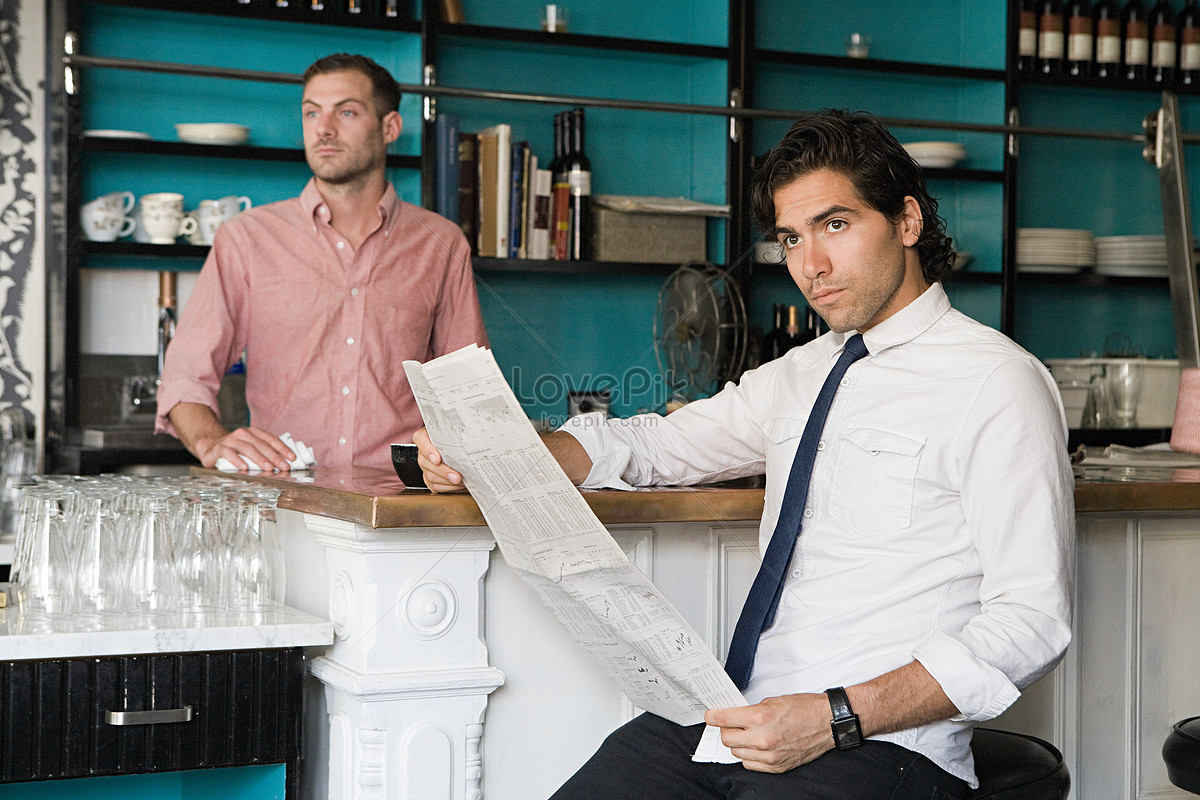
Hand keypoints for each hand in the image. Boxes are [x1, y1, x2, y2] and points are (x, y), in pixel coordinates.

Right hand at [195, 426, 295, 471]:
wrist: (210, 446)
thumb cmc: (235, 449)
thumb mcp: (251, 448)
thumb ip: (264, 452)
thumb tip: (284, 463)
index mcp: (254, 433)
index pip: (271, 439)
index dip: (283, 448)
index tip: (292, 458)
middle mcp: (243, 434)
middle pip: (262, 445)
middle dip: (275, 456)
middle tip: (284, 466)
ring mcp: (231, 440)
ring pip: (248, 448)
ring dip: (260, 459)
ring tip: (269, 468)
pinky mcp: (220, 448)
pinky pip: (229, 453)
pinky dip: (238, 460)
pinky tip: (245, 467)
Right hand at [414, 427, 465, 492]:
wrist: (465, 453)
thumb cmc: (460, 440)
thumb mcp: (459, 434)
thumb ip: (460, 435)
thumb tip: (471, 440)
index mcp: (427, 436)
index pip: (420, 439)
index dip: (428, 449)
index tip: (437, 459)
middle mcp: (424, 452)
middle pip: (425, 461)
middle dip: (443, 471)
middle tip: (456, 476)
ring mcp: (426, 466)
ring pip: (430, 476)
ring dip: (447, 480)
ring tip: (461, 480)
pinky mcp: (430, 479)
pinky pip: (435, 486)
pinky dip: (448, 487)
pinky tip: (458, 484)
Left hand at [705, 693, 832, 772]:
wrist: (826, 723)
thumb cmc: (803, 709)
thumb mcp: (772, 701)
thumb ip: (750, 711)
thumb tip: (733, 716)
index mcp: (760, 718)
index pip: (724, 720)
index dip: (713, 717)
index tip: (710, 716)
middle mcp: (762, 739)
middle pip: (726, 739)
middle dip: (726, 730)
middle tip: (732, 724)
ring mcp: (769, 756)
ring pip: (736, 753)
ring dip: (738, 743)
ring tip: (748, 734)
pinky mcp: (776, 767)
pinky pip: (750, 764)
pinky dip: (749, 755)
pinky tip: (757, 746)